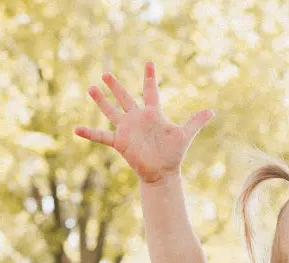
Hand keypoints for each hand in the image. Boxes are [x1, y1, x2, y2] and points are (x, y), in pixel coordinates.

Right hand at [74, 61, 213, 183]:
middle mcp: (137, 119)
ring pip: (112, 111)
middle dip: (116, 86)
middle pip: (125, 98)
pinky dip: (89, 133)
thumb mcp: (185, 135)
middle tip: (106, 74)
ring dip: (101, 101)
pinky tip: (75, 130)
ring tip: (91, 88)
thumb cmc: (173, 155)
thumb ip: (196, 122)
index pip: (151, 91)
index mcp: (153, 114)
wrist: (162, 173)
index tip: (149, 63)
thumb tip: (212, 111)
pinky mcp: (120, 142)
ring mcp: (127, 129)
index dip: (150, 78)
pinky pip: (102, 136)